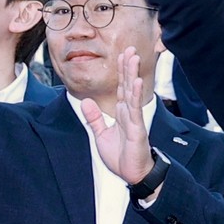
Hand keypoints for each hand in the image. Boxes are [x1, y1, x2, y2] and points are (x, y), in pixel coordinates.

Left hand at [74, 46, 155, 183]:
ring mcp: (134, 119)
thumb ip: (94, 118)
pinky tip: (136, 81)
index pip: (121, 88)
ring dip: (132, 74)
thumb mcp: (101, 136)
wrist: (133, 174)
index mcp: (121, 114)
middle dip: (128, 66)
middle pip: (127, 84)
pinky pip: (135, 108)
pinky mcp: (137, 128)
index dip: (120, 71)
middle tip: (130, 48)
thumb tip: (85, 101)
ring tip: (133, 57)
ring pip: (132, 92)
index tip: (121, 55)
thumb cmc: (121, 157)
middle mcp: (129, 113)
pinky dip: (135, 94)